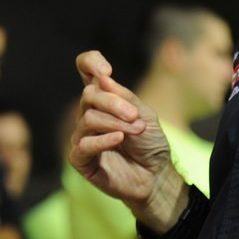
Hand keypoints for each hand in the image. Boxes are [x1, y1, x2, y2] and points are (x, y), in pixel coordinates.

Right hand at [67, 50, 172, 210]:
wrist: (157, 176)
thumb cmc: (150, 143)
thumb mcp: (145, 114)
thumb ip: (125, 97)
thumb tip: (102, 79)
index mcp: (103, 98)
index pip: (85, 69)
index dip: (90, 62)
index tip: (106, 72)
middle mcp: (89, 113)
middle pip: (88, 95)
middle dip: (113, 103)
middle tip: (134, 116)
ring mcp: (83, 136)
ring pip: (88, 118)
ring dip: (116, 123)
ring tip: (136, 131)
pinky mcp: (81, 160)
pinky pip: (84, 144)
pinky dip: (103, 140)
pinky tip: (119, 139)